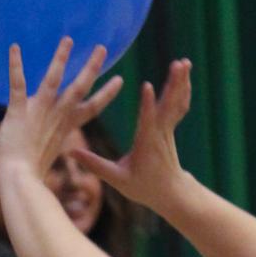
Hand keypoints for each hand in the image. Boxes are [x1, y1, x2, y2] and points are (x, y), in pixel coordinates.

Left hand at [0, 38, 123, 183]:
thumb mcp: (45, 157)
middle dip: (92, 68)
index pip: (92, 108)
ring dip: (60, 58)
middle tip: (101, 49)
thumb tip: (47, 144)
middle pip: (79, 88)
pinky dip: (15, 65)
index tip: (119, 80)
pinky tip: (14, 47)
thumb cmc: (29, 177)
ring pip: (53, 80)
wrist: (19, 182)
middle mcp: (56, 117)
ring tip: (68, 40)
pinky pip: (17, 84)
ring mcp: (38, 112)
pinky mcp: (19, 111)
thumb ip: (48, 144)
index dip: (106, 94)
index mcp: (65, 128)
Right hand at [80, 59, 193, 212]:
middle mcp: (160, 133)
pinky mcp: (171, 128)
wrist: (170, 194)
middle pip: (168, 105)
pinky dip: (183, 89)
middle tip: (178, 63)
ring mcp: (168, 130)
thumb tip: (71, 152)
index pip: (147, 120)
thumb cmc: (143, 188)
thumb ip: (95, 165)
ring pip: (177, 102)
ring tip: (184, 62)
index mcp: (146, 143)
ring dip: (181, 82)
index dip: (148, 103)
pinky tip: (184, 74)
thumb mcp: (116, 179)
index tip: (148, 85)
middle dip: (173, 84)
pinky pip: (180, 105)